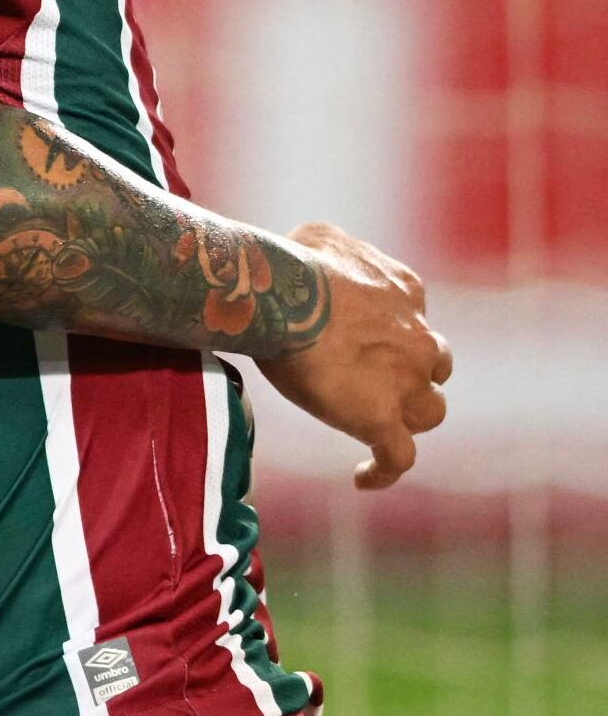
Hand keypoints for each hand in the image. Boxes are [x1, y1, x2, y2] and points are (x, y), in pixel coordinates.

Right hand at [255, 223, 451, 490]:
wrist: (284, 294)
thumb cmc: (292, 262)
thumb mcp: (320, 238)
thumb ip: (331, 251)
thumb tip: (313, 255)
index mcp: (407, 292)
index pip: (413, 322)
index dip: (391, 336)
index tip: (361, 343)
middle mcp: (419, 337)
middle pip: (432, 369)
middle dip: (410, 376)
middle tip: (368, 382)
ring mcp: (406, 382)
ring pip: (428, 413)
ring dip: (406, 418)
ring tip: (371, 425)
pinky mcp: (382, 418)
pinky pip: (397, 457)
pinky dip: (384, 470)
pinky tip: (363, 477)